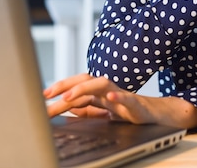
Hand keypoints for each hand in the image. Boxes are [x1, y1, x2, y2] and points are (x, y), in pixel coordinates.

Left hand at [43, 73, 196, 129]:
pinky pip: (126, 98)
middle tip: (48, 94)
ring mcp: (120, 94)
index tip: (42, 96)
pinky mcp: (134, 103)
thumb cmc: (127, 112)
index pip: (76, 87)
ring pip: (101, 85)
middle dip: (65, 85)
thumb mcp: (102, 112)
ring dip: (83, 89)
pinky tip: (110, 97)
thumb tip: (67, 109)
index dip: (59, 89)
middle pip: (84, 81)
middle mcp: (107, 90)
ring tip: (69, 97)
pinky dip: (118, 97)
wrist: (154, 115)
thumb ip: (86, 110)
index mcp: (98, 92)